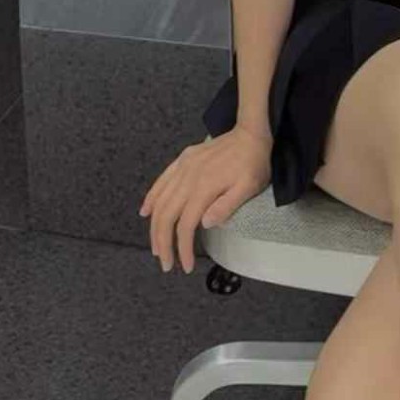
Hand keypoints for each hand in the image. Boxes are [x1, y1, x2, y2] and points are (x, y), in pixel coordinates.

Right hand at [138, 125, 272, 274]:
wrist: (250, 133)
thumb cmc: (253, 164)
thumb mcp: (249, 187)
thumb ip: (226, 206)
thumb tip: (204, 225)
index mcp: (204, 188)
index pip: (185, 225)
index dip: (182, 248)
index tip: (186, 266)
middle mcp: (188, 178)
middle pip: (166, 216)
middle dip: (163, 243)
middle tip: (166, 264)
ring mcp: (183, 167)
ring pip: (160, 201)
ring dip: (154, 226)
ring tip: (156, 247)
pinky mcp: (182, 160)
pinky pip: (161, 181)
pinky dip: (151, 198)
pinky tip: (145, 212)